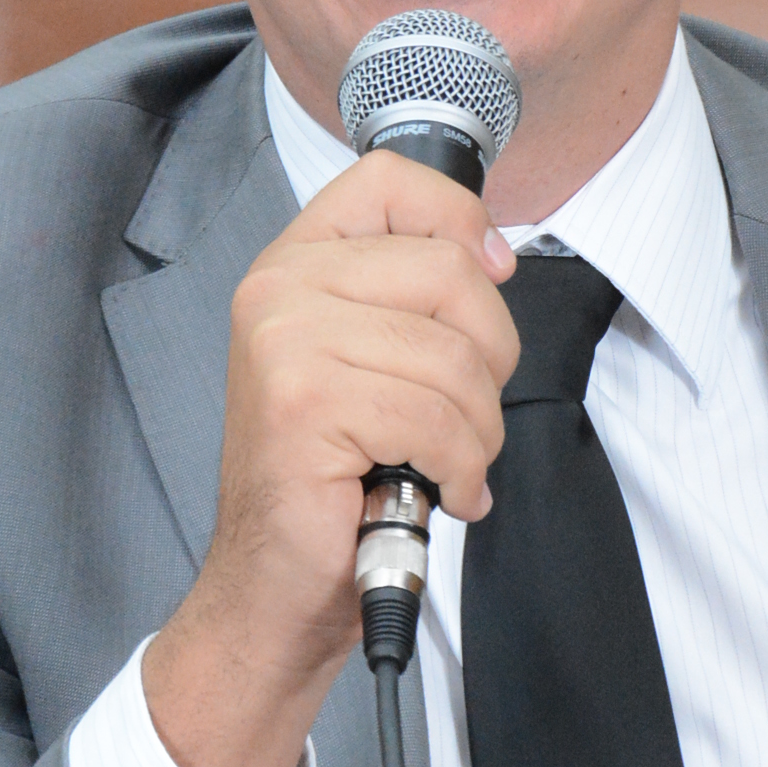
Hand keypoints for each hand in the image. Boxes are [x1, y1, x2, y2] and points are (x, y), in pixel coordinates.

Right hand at [142, 154, 517, 766]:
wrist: (273, 585)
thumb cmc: (332, 479)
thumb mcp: (372, 359)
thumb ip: (416, 293)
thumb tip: (494, 254)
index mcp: (294, 264)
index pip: (391, 181)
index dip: (460, 221)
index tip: (487, 276)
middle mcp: (278, 289)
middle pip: (449, 272)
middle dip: (489, 358)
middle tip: (462, 415)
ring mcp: (285, 344)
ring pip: (453, 359)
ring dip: (476, 431)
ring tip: (445, 463)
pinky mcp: (304, 406)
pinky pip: (437, 420)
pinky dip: (461, 469)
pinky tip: (438, 491)